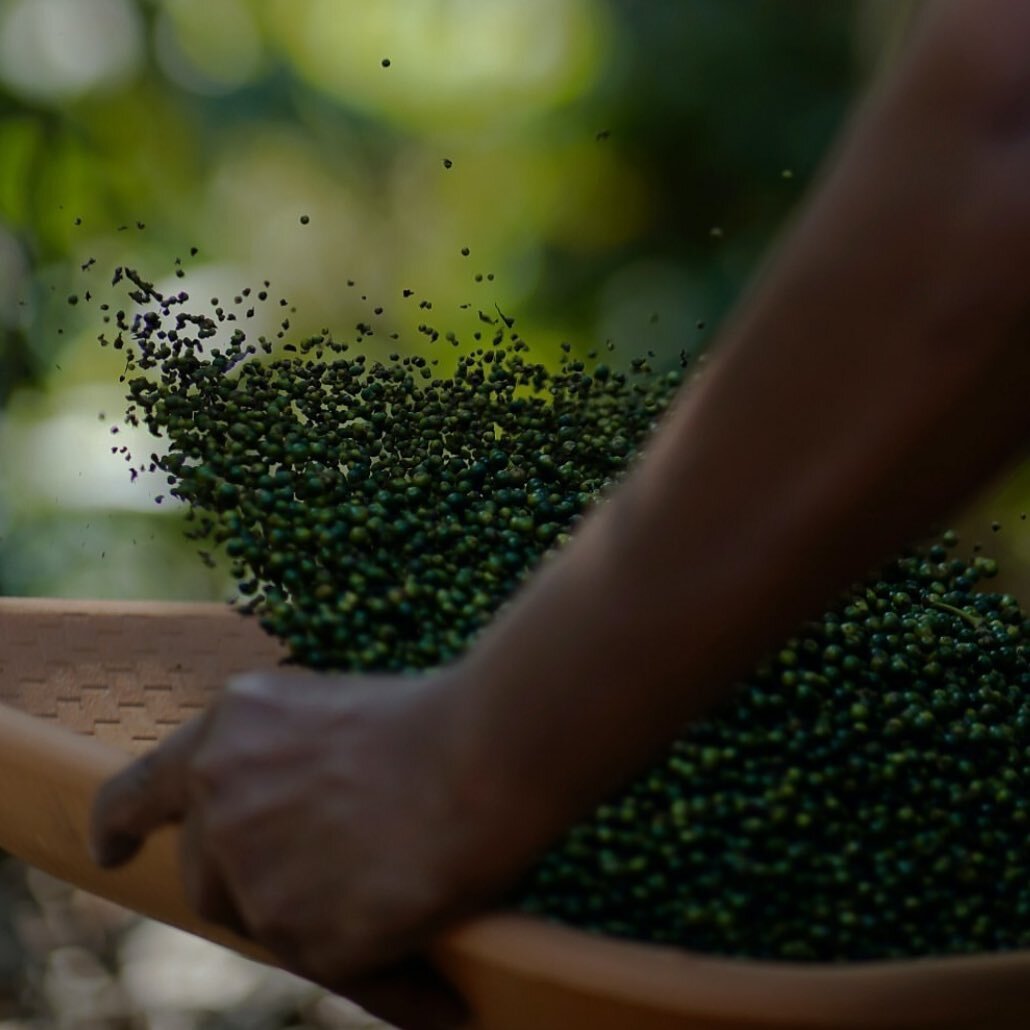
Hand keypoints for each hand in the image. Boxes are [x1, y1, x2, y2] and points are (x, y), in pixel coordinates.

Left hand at [89, 668, 527, 1028]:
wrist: (487, 750)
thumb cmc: (437, 719)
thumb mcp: (329, 715)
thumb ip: (278, 764)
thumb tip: (278, 833)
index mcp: (230, 733)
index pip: (139, 791)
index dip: (121, 826)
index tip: (113, 851)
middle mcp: (223, 802)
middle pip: (210, 876)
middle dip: (256, 882)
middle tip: (334, 871)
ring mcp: (257, 873)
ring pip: (272, 927)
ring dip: (325, 925)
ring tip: (405, 907)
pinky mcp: (306, 937)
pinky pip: (345, 977)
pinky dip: (394, 985)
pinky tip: (442, 993)